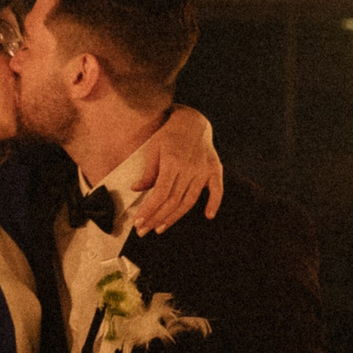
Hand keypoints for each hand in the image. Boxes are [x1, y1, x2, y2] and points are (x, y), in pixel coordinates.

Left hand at [133, 107, 223, 232]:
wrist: (192, 121)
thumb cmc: (169, 135)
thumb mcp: (154, 148)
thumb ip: (148, 171)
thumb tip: (135, 189)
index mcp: (173, 162)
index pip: (160, 193)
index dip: (149, 210)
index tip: (138, 222)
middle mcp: (190, 168)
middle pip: (173, 201)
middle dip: (156, 218)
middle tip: (144, 230)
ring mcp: (204, 170)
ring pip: (189, 200)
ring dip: (174, 217)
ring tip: (160, 228)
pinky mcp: (215, 169)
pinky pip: (217, 189)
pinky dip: (214, 202)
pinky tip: (208, 215)